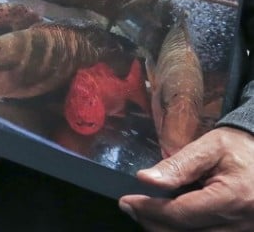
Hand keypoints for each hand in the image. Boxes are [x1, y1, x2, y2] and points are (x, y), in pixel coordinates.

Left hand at [119, 126, 253, 230]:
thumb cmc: (237, 147)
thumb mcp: (208, 147)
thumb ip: (178, 165)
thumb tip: (145, 180)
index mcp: (234, 197)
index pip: (182, 213)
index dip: (150, 210)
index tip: (127, 202)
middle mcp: (243, 222)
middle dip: (153, 223)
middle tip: (132, 208)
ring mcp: (244, 231)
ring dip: (166, 229)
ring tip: (147, 213)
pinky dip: (184, 230)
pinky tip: (169, 218)